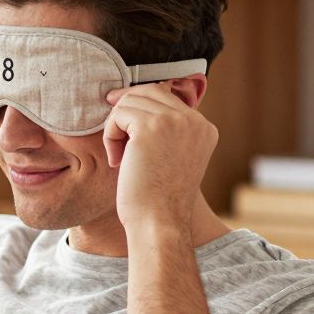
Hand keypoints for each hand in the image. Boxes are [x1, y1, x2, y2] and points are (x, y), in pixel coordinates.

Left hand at [103, 82, 217, 229]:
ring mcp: (175, 122)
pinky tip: (116, 160)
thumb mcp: (170, 158)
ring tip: (118, 156)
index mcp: (204, 128)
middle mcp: (194, 121)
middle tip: (113, 134)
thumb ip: (165, 132)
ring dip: (116, 127)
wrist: (159, 222)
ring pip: (130, 101)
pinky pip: (118, 115)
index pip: (167, 95)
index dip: (139, 103)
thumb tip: (133, 101)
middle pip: (148, 92)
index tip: (119, 116)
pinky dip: (110, 136)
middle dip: (124, 110)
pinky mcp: (151, 128)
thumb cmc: (158, 198)